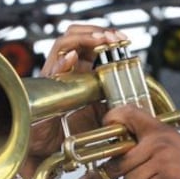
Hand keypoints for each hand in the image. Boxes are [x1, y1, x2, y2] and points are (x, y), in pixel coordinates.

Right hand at [24, 25, 127, 165]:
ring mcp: (54, 74)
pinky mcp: (44, 87)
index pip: (90, 41)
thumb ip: (110, 96)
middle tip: (114, 37)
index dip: (106, 35)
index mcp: (79, 69)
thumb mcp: (98, 109)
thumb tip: (135, 88)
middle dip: (97, 31)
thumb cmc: (69, 130)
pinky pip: (52, 69)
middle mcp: (66, 67)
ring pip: (64, 43)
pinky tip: (72, 58)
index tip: (123, 38)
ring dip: (85, 38)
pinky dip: (63, 62)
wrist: (47, 147)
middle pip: (76, 34)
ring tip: (101, 40)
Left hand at [71, 104, 179, 178]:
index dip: (110, 120)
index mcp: (160, 131)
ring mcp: (162, 163)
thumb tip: (120, 152)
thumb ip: (150, 145)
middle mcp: (159, 143)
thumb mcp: (176, 147)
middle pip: (119, 159)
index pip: (127, 114)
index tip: (101, 130)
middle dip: (103, 176)